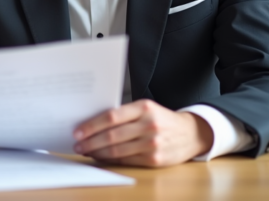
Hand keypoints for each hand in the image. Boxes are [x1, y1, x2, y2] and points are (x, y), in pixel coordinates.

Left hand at [73, 99, 212, 166]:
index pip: (111, 117)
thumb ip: (124, 114)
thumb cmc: (162, 119)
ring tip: (86, 151)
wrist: (191, 133)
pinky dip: (110, 160)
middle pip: (111, 135)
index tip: (78, 131)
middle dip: (90, 141)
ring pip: (117, 150)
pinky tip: (101, 157)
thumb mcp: (146, 108)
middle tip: (77, 144)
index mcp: (144, 108)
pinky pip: (126, 160)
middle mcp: (149, 125)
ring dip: (97, 152)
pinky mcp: (154, 160)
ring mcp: (152, 144)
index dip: (92, 125)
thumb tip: (94, 123)